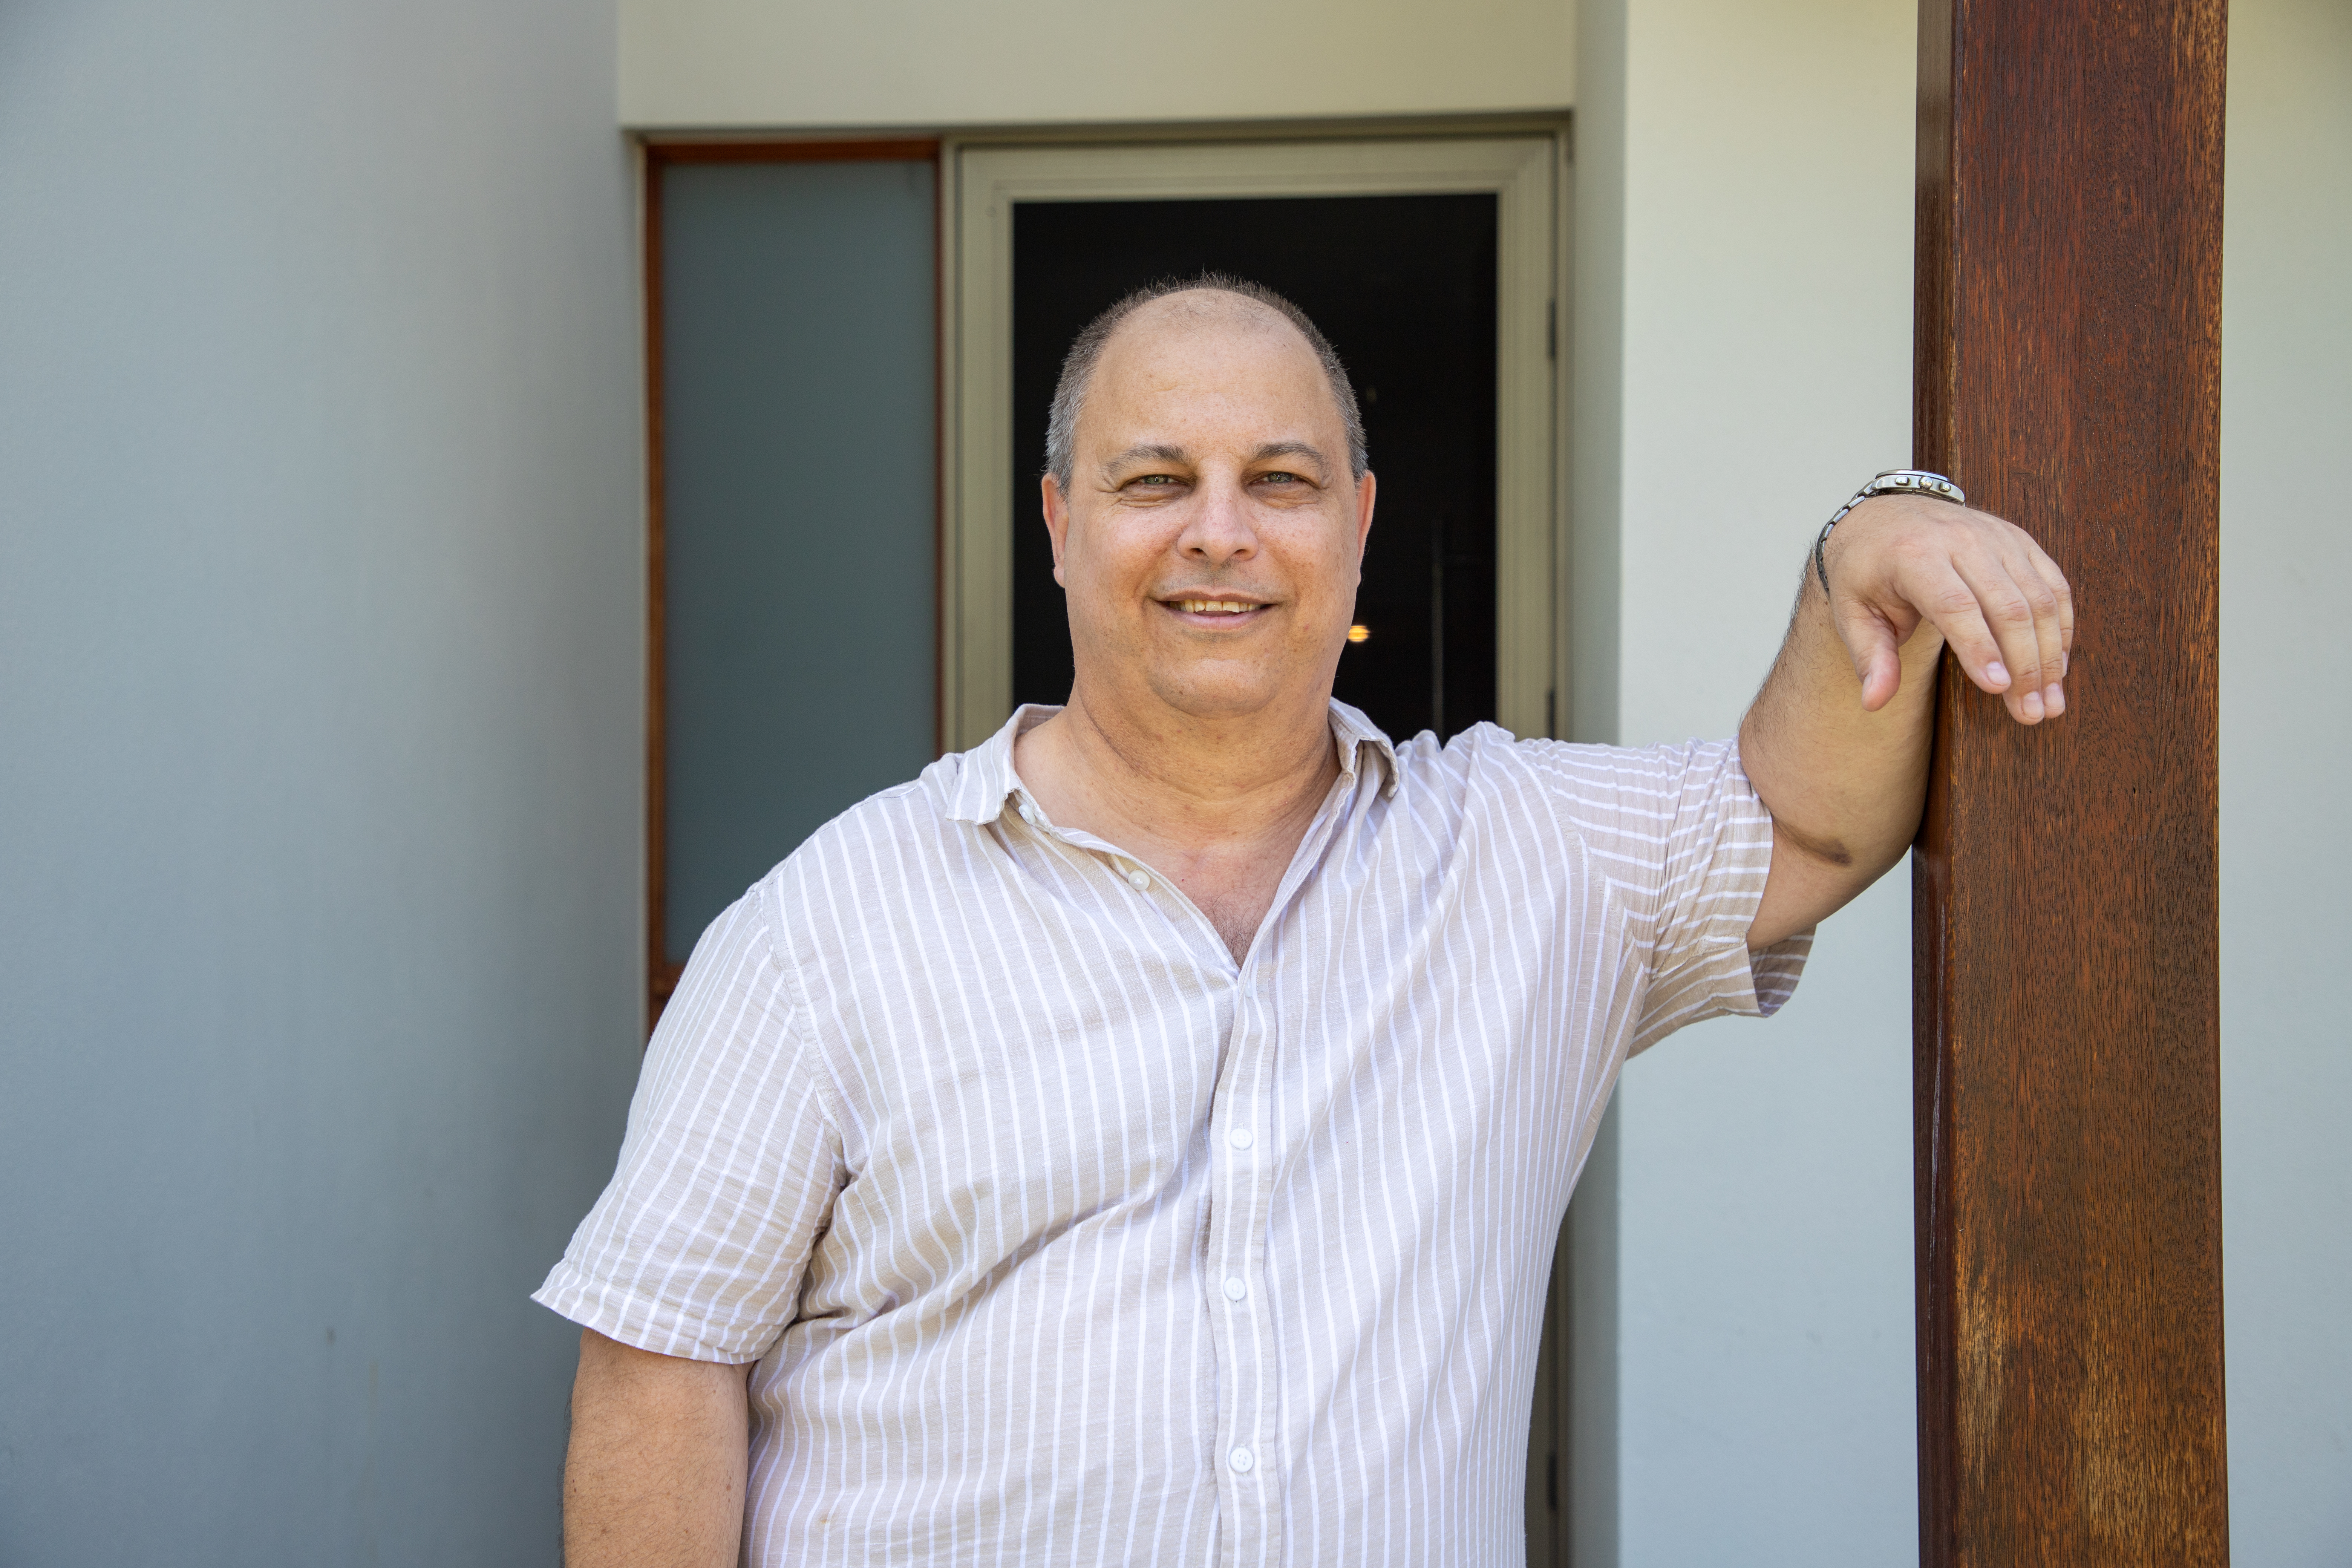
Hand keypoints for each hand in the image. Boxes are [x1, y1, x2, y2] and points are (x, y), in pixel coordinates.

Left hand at [1820, 494, 2074, 724]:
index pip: (1955, 605)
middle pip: (2007, 606)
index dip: (1979, 647)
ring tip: (2048, 704)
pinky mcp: (2020, 541)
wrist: (1885, 516)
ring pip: (2039, 599)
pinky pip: (2053, 586)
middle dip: (2023, 665)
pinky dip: (2061, 628)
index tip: (1997, 688)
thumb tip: (1873, 702)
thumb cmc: (1867, 570)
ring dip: (2049, 656)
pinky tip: (2056, 668)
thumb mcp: (1852, 612)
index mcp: (1914, 555)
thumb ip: (1870, 657)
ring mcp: (1997, 537)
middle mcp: (1961, 539)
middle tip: (2030, 714)